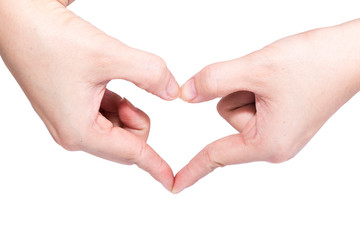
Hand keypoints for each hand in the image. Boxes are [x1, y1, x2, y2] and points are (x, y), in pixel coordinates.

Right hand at [0, 0, 178, 189]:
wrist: (16, 22)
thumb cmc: (47, 39)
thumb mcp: (108, 55)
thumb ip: (149, 73)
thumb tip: (172, 92)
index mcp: (80, 131)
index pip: (132, 153)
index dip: (156, 166)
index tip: (172, 181)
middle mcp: (73, 133)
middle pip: (126, 143)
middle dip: (136, 120)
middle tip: (126, 94)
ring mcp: (69, 122)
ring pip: (117, 129)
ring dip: (125, 109)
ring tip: (107, 82)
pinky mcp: (69, 109)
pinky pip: (105, 116)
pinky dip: (114, 102)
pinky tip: (102, 82)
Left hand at [173, 20, 359, 192]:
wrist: (352, 54)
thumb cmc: (316, 64)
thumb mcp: (256, 69)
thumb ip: (214, 81)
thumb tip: (186, 95)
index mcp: (268, 143)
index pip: (217, 155)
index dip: (192, 170)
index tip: (174, 185)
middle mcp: (273, 143)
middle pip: (228, 114)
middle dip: (239, 90)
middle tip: (270, 79)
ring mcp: (279, 130)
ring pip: (238, 104)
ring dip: (250, 85)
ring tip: (279, 79)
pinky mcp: (282, 117)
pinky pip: (252, 100)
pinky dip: (258, 85)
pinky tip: (280, 80)